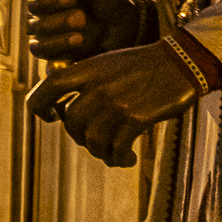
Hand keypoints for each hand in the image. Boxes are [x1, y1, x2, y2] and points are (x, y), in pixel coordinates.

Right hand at [27, 0, 145, 59]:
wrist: (123, 25)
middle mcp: (46, 9)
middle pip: (34, 4)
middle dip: (55, 1)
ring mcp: (48, 31)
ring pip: (37, 27)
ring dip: (59, 22)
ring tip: (82, 20)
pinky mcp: (52, 51)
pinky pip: (40, 48)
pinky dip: (58, 43)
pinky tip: (77, 38)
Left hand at [28, 43, 196, 166]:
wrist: (181, 62)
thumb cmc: (145, 65)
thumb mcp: (110, 63)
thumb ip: (87, 82)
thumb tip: (66, 111)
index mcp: (90, 68)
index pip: (49, 86)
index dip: (39, 106)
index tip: (49, 118)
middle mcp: (98, 85)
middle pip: (71, 122)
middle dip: (79, 137)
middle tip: (96, 139)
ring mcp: (116, 101)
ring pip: (90, 140)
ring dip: (101, 152)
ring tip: (115, 153)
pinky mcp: (135, 118)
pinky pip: (116, 150)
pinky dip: (119, 160)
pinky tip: (129, 159)